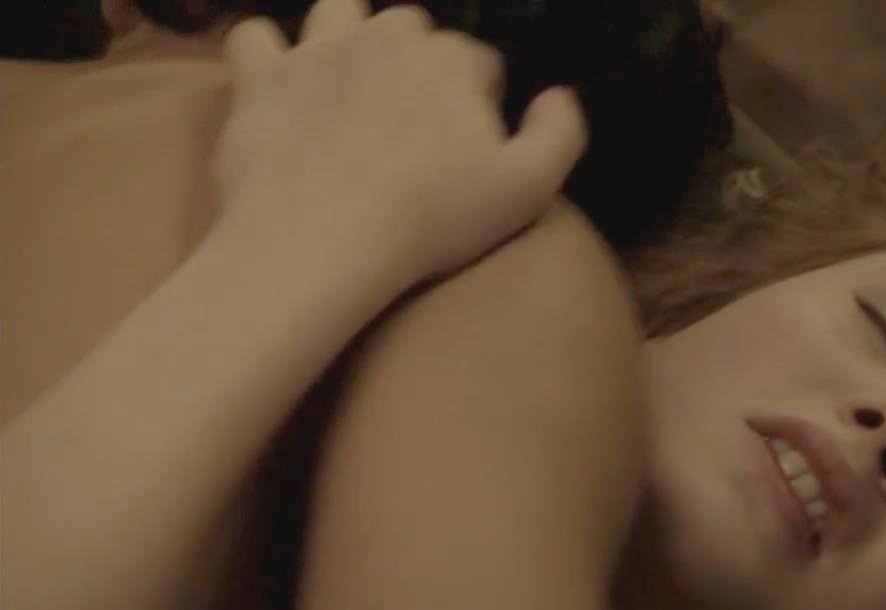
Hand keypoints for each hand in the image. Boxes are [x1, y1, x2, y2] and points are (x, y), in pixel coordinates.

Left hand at [214, 0, 587, 288]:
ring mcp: (318, 52)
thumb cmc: (434, 219)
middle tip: (412, 128)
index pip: (481, 66)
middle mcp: (388, 37)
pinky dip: (265, 55)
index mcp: (455, 61)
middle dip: (417, 64)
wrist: (324, 239)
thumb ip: (560, 134)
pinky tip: (278, 85)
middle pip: (411, 30)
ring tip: (350, 81)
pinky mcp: (261, 80)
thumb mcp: (529, 189)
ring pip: (338, 11)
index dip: (480, 107)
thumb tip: (559, 94)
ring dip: (348, 33)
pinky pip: (253, 37)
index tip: (468, 154)